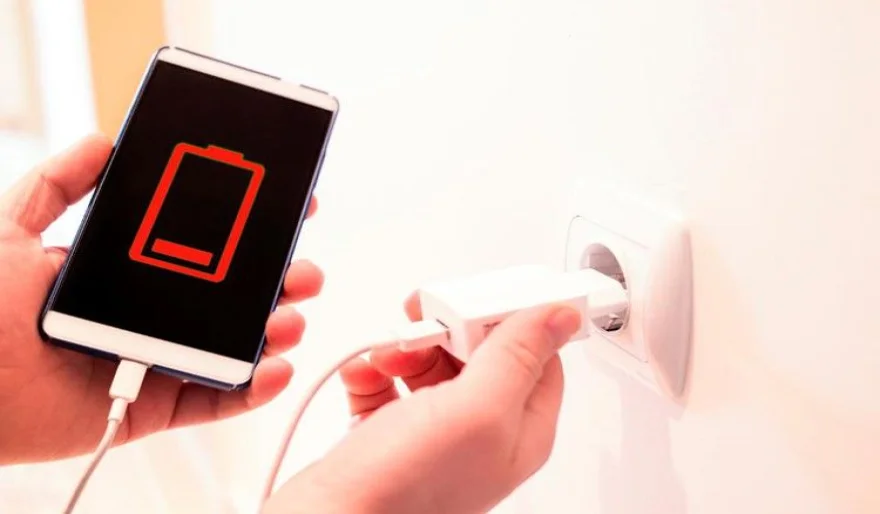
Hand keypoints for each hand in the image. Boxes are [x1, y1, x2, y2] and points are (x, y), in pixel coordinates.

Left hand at [0, 135, 320, 462]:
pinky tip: (276, 368)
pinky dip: (255, 389)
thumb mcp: (8, 231)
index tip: (289, 210)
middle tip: (302, 270)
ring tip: (289, 319)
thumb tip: (100, 140)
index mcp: (129, 274)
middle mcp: (153, 316)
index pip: (204, 249)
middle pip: (233, 299)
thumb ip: (54, 186)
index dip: (249, 232)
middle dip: (280, 282)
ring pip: (236, 347)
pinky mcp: (159, 406)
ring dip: (277, 332)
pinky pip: (219, 400)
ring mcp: (161, 360)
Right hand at [266, 296, 581, 513]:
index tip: (479, 300)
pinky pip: (391, 381)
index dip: (511, 320)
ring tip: (388, 357)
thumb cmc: (405, 490)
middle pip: (481, 352)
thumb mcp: (476, 411)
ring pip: (433, 362)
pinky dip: (375, 370)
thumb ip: (518, 357)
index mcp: (521, 430)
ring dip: (405, 348)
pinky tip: (365, 377)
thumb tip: (561, 316)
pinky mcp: (393, 433)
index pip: (539, 355)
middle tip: (425, 328)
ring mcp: (437, 434)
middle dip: (447, 330)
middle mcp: (483, 432)